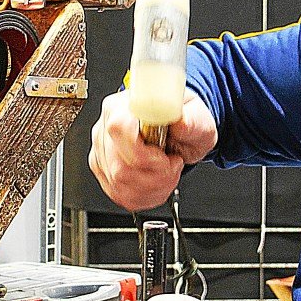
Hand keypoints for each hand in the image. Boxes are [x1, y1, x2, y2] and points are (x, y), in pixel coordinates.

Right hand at [89, 89, 217, 211]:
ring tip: (167, 171)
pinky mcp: (104, 171)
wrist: (181, 136)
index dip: (143, 152)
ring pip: (119, 183)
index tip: (164, 156)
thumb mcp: (197, 117)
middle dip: (154, 174)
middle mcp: (106, 127)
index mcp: (124, 106)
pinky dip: (145, 195)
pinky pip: (120, 194)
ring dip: (152, 186)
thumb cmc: (184, 122)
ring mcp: (102, 151)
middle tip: (172, 164)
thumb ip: (190, 120)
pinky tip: (157, 182)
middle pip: (119, 165)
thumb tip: (180, 123)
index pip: (118, 129)